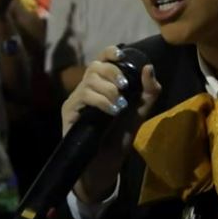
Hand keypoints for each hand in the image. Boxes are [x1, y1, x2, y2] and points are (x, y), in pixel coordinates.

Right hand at [61, 46, 161, 202]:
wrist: (104, 165)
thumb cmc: (118, 138)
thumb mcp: (139, 114)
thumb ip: (148, 93)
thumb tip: (149, 67)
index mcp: (102, 85)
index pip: (102, 60)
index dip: (110, 52)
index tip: (121, 55)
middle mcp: (87, 89)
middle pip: (95, 66)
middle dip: (113, 72)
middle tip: (125, 87)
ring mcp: (76, 100)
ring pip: (89, 80)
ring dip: (109, 90)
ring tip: (120, 106)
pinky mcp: (69, 111)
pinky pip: (84, 96)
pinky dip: (101, 101)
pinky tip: (112, 111)